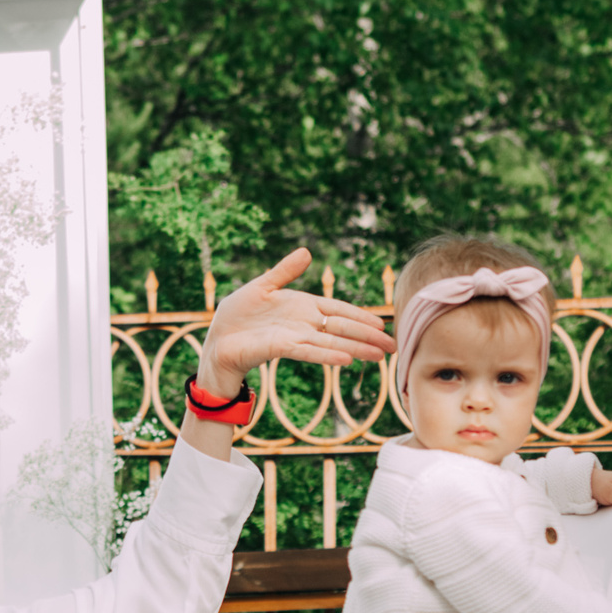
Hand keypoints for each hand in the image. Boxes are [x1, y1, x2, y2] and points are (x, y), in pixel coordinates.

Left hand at [194, 246, 394, 398]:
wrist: (218, 339)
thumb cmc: (238, 315)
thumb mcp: (263, 286)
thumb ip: (285, 270)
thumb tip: (307, 252)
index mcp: (303, 307)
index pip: (339, 311)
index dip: (360, 317)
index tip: (381, 325)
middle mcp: (303, 324)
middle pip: (342, 329)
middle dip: (368, 337)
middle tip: (393, 348)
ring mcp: (294, 337)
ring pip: (332, 343)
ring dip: (356, 349)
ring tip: (379, 356)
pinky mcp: (280, 348)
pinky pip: (309, 352)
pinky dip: (328, 355)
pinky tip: (346, 360)